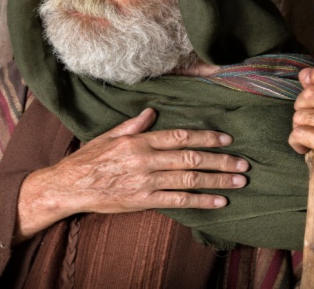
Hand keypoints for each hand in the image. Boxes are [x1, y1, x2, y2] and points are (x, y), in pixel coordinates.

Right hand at [14, 108, 245, 242]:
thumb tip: (151, 111)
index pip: (179, 136)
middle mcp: (145, 160)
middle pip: (190, 158)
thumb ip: (134, 125)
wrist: (70, 187)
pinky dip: (200, 201)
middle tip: (243, 163)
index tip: (226, 138)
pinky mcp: (143, 201)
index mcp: (139, 141)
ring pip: (189, 180)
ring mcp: (146, 181)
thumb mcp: (109, 136)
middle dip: (220, 160)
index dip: (206, 136)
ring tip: (238, 181)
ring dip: (217, 180)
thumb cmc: (88, 160)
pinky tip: (218, 200)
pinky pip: (177, 201)